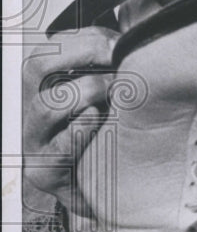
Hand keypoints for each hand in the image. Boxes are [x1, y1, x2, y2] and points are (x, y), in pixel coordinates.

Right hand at [23, 28, 117, 231]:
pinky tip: (100, 121)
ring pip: (48, 104)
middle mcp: (29, 108)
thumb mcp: (101, 98)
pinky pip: (63, 145)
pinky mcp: (45, 170)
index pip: (49, 48)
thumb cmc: (98, 139)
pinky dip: (85, 130)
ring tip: (113, 97)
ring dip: (88, 92)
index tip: (118, 43)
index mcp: (40, 86)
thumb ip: (107, 69)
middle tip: (118, 67)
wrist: (93, 191)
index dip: (85, 39)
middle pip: (36, 66)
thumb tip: (133, 42)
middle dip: (83, 56)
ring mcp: (33, 140)